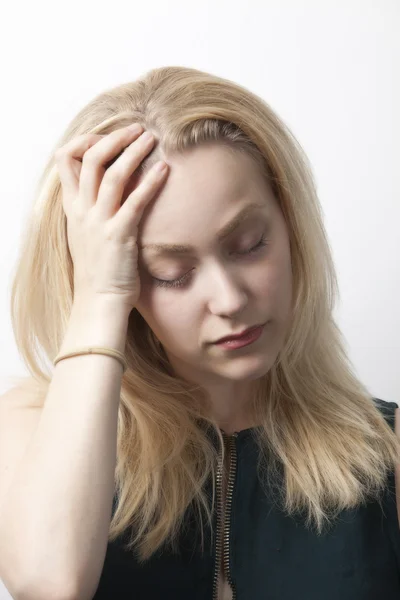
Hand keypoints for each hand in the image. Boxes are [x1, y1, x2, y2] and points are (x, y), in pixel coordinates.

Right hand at [55, 124, 168, 311]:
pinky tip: (165, 170)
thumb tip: (112, 188)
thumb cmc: (99, 270)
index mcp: (73, 209)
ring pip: (111, 174)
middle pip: (90, 159)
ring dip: (133, 152)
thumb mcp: (87, 234)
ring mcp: (98, 223)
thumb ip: (93, 209)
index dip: (85, 141)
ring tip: (151, 138)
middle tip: (137, 129)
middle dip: (114, 138)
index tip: (108, 137)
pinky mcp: (118, 236)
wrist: (98, 302)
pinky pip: (134, 201)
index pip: (66, 160)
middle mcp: (82, 211)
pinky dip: (150, 182)